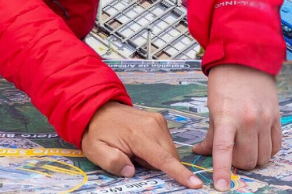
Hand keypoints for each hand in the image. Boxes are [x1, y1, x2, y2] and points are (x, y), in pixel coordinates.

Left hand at [81, 102, 201, 188]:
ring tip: (135, 151)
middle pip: (170, 157)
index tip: (196, 184)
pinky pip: (166, 143)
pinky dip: (157, 150)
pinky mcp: (159, 120)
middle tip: (134, 159)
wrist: (97, 107)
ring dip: (157, 158)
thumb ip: (112, 163)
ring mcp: (158, 121)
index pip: (164, 159)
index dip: (180, 173)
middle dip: (158, 166)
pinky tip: (141, 146)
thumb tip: (131, 171)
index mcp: (139, 135)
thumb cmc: (97, 131)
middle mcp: (154, 125)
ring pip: (170, 151)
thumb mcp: (95, 151)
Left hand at [192, 64, 280, 190]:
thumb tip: (200, 153)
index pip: (223, 150)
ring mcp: (265, 120)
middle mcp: (248, 120)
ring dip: (254, 159)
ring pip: (264, 157)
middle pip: (248, 160)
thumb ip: (210, 134)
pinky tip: (258, 143)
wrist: (246, 61)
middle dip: (238, 164)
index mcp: (227, 117)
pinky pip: (276, 146)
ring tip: (244, 147)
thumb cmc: (224, 84)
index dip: (221, 170)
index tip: (221, 187)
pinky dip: (267, 151)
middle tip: (231, 155)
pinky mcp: (277, 118)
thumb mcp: (212, 108)